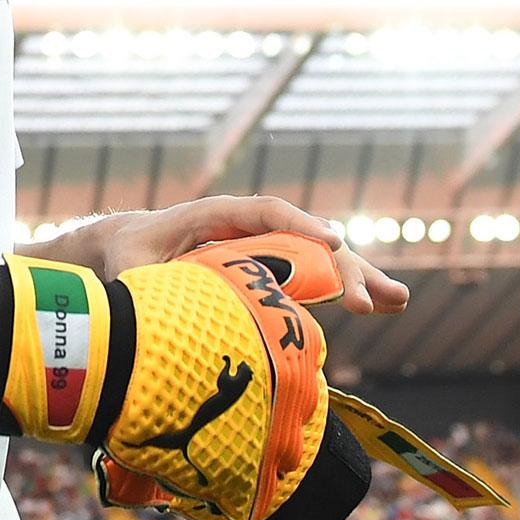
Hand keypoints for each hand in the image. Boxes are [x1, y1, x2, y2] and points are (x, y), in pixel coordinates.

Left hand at [23, 194, 408, 312]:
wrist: (120, 251)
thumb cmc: (123, 257)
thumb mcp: (126, 269)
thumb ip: (139, 281)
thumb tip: (148, 303)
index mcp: (215, 217)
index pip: (265, 214)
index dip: (300, 228)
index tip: (332, 245)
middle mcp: (249, 229)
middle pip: (305, 241)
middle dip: (342, 270)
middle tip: (371, 304)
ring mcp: (265, 250)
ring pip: (321, 259)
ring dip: (361, 277)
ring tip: (399, 299)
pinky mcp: (271, 272)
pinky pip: (316, 279)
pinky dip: (350, 288)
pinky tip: (387, 303)